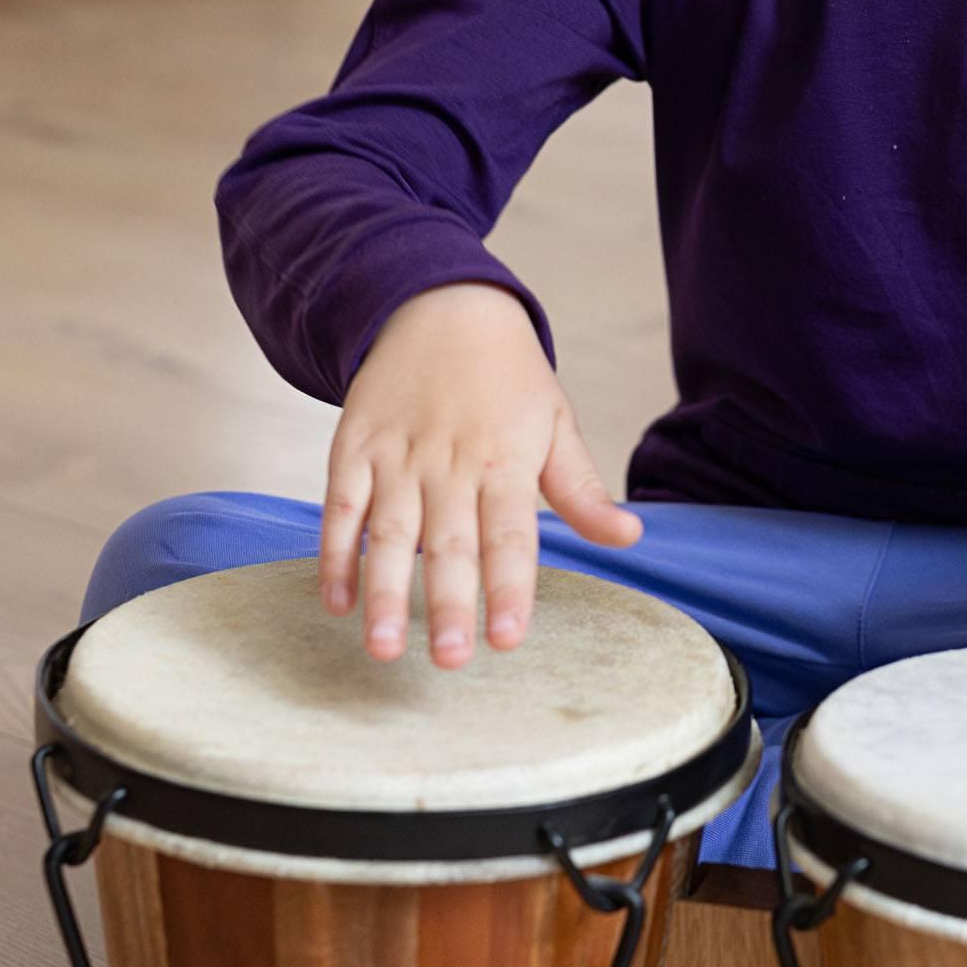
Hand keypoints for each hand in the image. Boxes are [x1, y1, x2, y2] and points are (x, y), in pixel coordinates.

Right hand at [319, 282, 641, 668]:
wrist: (443, 306)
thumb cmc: (509, 378)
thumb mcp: (556, 424)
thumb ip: (584, 490)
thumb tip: (631, 537)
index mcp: (506, 461)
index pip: (511, 537)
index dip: (509, 590)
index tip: (507, 641)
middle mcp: (451, 463)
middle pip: (451, 543)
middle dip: (450, 604)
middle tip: (451, 660)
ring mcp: (398, 456)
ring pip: (390, 532)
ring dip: (385, 593)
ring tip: (383, 648)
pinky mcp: (354, 447)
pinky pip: (341, 507)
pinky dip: (335, 554)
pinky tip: (336, 601)